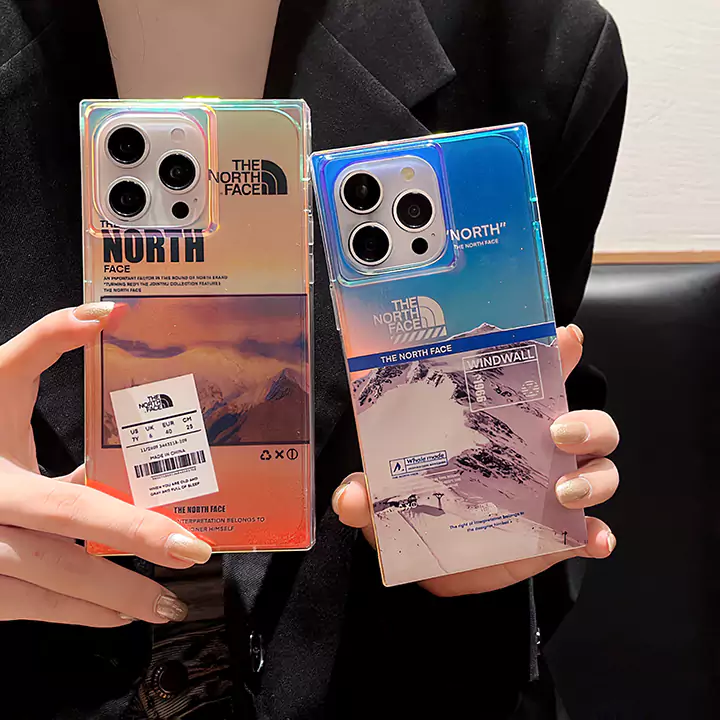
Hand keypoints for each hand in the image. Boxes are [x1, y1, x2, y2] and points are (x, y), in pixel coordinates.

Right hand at [0, 304, 212, 625]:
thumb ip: (48, 341)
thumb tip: (110, 313)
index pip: (72, 508)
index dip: (132, 530)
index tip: (189, 545)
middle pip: (59, 569)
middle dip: (126, 587)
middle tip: (181, 589)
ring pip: (40, 601)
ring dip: (105, 607)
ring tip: (162, 607)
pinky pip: (23, 610)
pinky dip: (73, 614)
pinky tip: (113, 613)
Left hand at [332, 324, 618, 595]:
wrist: (431, 570)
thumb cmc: (414, 511)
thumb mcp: (385, 499)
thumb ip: (366, 494)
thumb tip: (350, 495)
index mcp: (500, 425)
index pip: (536, 379)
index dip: (557, 353)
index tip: (566, 338)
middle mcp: (538, 450)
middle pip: (589, 422)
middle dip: (587, 421)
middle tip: (558, 431)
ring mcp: (555, 491)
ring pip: (602, 469)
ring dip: (595, 478)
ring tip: (564, 491)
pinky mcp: (561, 535)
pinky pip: (593, 531)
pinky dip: (599, 535)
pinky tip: (594, 540)